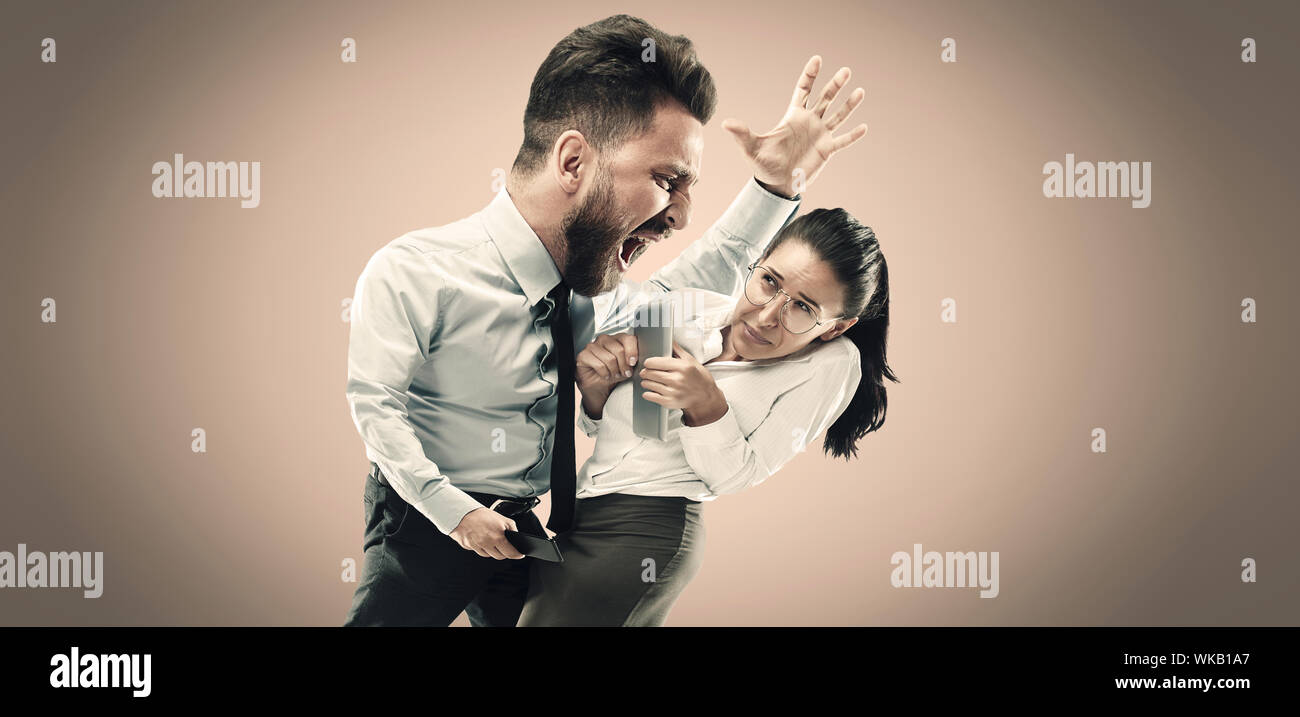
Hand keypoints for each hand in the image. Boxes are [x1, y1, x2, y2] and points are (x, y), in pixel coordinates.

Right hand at [449, 507, 524, 559]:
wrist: (463, 512)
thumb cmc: (482, 515)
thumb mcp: (502, 519)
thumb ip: (512, 529)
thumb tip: (516, 538)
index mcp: (497, 537)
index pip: (510, 553)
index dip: (516, 555)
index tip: (519, 555)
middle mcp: (487, 543)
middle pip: (500, 556)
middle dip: (504, 552)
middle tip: (505, 546)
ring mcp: (476, 546)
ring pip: (488, 555)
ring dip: (492, 550)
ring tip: (491, 539)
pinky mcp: (468, 546)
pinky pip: (478, 551)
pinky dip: (482, 548)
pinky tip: (481, 539)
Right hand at [576, 333, 638, 418]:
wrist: (598, 387)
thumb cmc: (612, 374)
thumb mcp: (627, 367)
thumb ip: (632, 361)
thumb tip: (636, 361)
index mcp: (616, 339)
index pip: (627, 338)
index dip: (632, 352)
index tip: (633, 363)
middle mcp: (604, 340)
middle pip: (619, 349)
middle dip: (624, 365)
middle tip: (625, 373)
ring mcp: (592, 346)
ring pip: (609, 358)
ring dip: (614, 371)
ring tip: (614, 375)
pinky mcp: (583, 355)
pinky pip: (599, 364)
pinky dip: (604, 373)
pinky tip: (604, 376)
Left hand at [638, 342, 728, 426]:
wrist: (706, 397)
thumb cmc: (699, 378)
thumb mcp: (691, 361)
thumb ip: (678, 350)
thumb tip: (669, 340)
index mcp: (683, 367)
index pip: (656, 362)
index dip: (649, 362)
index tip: (648, 363)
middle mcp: (678, 379)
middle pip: (650, 373)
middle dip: (645, 372)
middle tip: (645, 372)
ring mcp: (673, 392)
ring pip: (649, 384)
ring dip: (645, 382)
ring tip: (648, 380)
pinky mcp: (670, 402)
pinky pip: (650, 396)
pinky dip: (648, 393)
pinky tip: (651, 390)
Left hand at [723, 55, 867, 197]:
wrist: (776, 185)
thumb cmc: (763, 165)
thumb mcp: (751, 148)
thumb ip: (742, 134)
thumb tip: (725, 123)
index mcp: (793, 116)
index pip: (803, 89)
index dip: (810, 75)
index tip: (817, 59)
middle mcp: (809, 122)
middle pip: (825, 98)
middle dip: (836, 84)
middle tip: (846, 71)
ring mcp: (820, 135)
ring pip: (838, 115)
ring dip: (849, 104)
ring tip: (861, 91)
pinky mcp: (827, 150)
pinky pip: (843, 140)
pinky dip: (853, 135)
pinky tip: (864, 127)